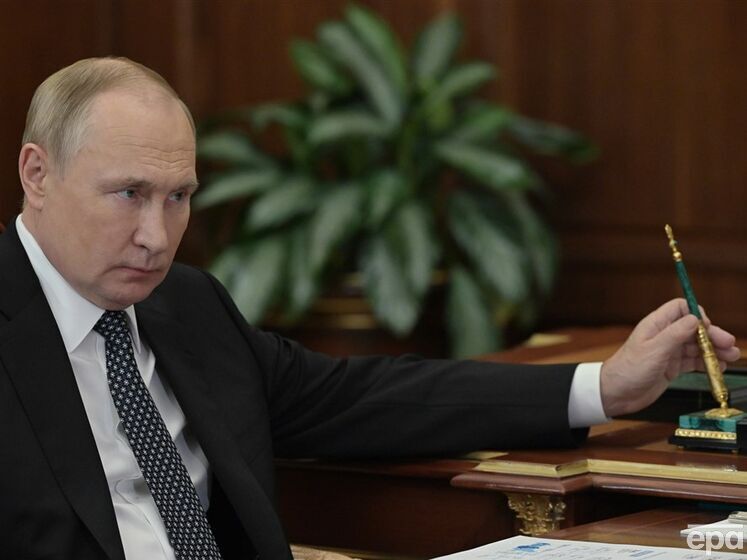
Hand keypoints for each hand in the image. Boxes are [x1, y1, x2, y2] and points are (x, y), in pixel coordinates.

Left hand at [600, 298, 739, 416]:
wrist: (616, 393)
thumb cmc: (629, 370)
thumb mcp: (654, 350)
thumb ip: (675, 334)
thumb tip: (695, 318)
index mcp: (656, 325)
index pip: (680, 309)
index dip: (696, 314)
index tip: (706, 328)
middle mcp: (663, 336)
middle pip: (693, 329)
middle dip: (712, 335)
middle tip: (729, 345)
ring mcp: (668, 352)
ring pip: (696, 346)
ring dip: (714, 350)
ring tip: (732, 356)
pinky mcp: (671, 367)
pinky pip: (693, 361)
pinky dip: (706, 363)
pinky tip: (719, 367)